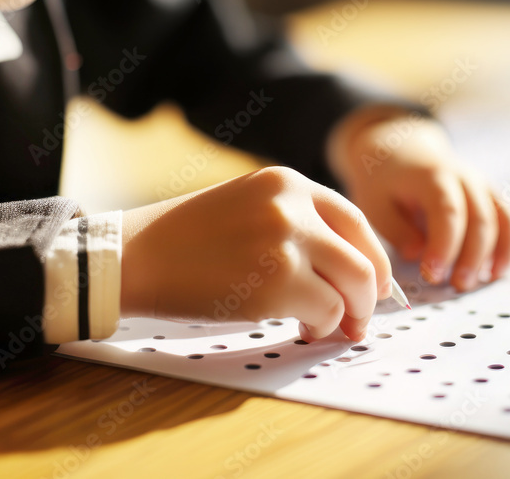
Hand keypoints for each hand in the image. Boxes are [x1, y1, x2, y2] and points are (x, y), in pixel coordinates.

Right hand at [120, 166, 393, 341]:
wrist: (135, 255)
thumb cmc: (185, 239)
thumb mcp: (247, 204)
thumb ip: (295, 221)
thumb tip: (346, 265)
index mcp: (287, 181)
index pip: (355, 220)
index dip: (373, 256)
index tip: (374, 283)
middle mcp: (293, 205)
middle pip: (364, 257)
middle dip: (370, 295)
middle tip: (359, 317)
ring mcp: (287, 242)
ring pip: (353, 287)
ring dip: (348, 315)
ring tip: (327, 326)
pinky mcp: (276, 282)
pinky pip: (326, 312)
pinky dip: (322, 327)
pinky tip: (302, 328)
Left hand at [327, 107, 509, 290]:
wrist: (401, 146)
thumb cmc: (385, 180)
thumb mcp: (376, 202)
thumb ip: (396, 229)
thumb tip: (417, 254)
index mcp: (433, 176)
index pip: (447, 212)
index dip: (444, 246)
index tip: (432, 275)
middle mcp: (464, 177)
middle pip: (480, 219)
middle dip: (471, 257)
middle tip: (457, 286)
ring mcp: (481, 184)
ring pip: (501, 219)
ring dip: (496, 253)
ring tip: (481, 282)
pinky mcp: (489, 194)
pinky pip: (508, 219)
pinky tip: (499, 269)